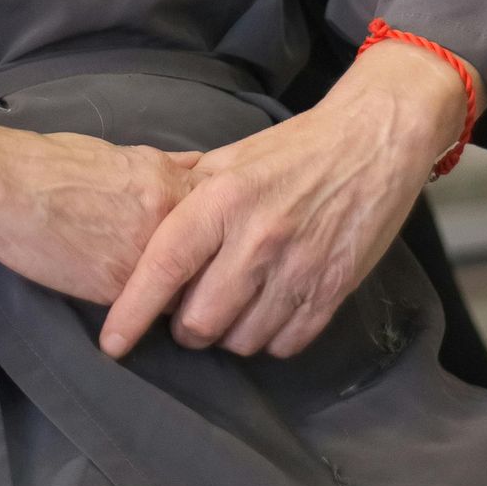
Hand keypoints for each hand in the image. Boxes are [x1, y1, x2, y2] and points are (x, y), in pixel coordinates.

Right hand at [0, 127, 200, 305]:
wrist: (8, 189)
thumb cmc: (53, 164)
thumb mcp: (119, 152)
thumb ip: (164, 166)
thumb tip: (196, 164)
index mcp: (168, 181)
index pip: (221, 216)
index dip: (217, 232)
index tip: (214, 240)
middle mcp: (166, 219)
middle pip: (212, 258)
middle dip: (207, 267)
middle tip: (198, 274)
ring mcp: (144, 258)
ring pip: (185, 288)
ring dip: (180, 292)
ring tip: (165, 292)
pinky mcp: (118, 291)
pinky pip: (149, 309)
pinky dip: (146, 307)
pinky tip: (136, 302)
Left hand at [98, 42, 468, 361]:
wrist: (373, 141)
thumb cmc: (295, 148)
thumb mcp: (232, 156)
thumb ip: (186, 192)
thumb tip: (137, 222)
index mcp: (224, 199)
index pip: (165, 267)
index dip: (133, 312)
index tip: (112, 343)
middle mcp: (258, 239)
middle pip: (200, 322)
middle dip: (186, 328)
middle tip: (188, 313)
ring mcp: (298, 269)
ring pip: (242, 340)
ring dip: (229, 335)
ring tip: (232, 309)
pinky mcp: (333, 291)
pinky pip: (286, 345)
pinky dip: (270, 339)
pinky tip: (268, 313)